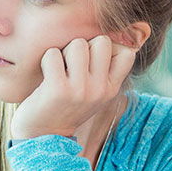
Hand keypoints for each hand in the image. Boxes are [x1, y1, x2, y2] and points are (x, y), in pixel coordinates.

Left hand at [11, 36, 135, 139]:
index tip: (93, 61)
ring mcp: (80, 90)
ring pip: (78, 44)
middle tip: (72, 65)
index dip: (109, 49)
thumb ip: (104, 70)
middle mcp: (100, 89)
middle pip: (102, 41)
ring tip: (59, 70)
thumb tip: (118, 34)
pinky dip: (47, 61)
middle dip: (84, 47)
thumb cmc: (67, 106)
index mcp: (111, 89)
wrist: (44, 136)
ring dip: (64, 52)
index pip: (127, 53)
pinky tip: (47, 76)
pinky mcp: (58, 89)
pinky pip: (53, 54)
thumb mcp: (94, 93)